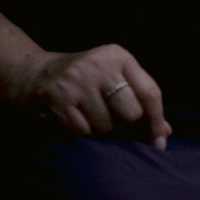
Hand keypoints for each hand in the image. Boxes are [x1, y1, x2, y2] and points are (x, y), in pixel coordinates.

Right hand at [4, 42, 169, 147]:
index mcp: (118, 56)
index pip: (149, 92)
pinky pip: (83, 133)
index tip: (159, 143)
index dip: (156, 121)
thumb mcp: (113, 79)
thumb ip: (140, 101)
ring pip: (106, 127)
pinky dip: (84, 135)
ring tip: (91, 118)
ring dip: (103, 132)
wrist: (35, 75)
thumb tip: (165, 133)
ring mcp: (77, 82)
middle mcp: (99, 65)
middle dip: (127, 127)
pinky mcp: (58, 99)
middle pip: (131, 113)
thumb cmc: (85, 81)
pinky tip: (75, 121)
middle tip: (117, 127)